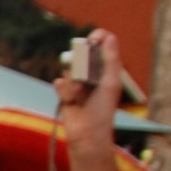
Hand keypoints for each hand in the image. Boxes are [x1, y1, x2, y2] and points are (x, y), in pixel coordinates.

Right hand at [57, 26, 125, 148]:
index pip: (102, 43)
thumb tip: (108, 37)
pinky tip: (71, 101)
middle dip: (81, 64)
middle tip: (84, 78)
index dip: (96, 38)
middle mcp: (93, 73)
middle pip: (82, 52)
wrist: (87, 134)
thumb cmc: (103, 110)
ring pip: (69, 68)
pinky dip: (65, 92)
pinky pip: (60, 82)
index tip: (90, 40)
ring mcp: (78, 82)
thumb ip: (110, 59)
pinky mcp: (66, 92)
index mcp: (107, 69)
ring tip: (79, 96)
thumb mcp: (110, 82)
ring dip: (73, 82)